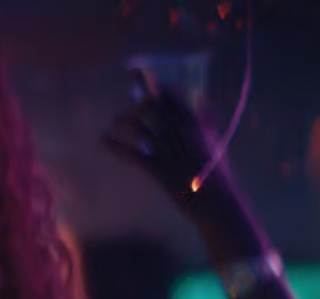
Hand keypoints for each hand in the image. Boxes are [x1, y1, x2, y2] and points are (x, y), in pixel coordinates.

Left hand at [103, 72, 232, 209]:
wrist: (215, 201)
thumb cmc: (216, 173)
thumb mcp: (214, 142)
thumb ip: (207, 121)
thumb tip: (206, 101)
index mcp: (195, 125)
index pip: (173, 99)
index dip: (158, 87)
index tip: (146, 77)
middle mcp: (179, 133)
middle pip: (152, 108)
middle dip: (137, 103)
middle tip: (128, 107)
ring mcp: (167, 150)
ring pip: (139, 127)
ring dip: (123, 121)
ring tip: (115, 121)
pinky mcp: (156, 168)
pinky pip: (130, 153)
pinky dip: (114, 145)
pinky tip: (102, 140)